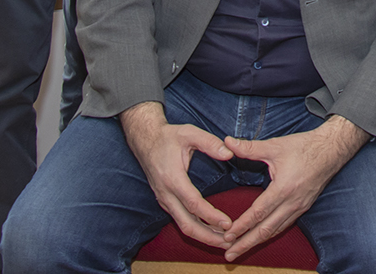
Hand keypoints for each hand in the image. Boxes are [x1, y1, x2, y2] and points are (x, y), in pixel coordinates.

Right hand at [120, 101, 235, 246]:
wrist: (145, 141)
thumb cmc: (169, 137)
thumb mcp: (189, 133)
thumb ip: (210, 143)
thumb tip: (229, 153)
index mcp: (172, 179)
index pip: (193, 204)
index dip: (211, 216)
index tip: (228, 223)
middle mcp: (166, 194)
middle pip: (187, 225)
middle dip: (208, 237)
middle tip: (230, 242)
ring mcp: (165, 201)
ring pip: (184, 226)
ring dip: (204, 236)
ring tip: (225, 241)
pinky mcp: (166, 202)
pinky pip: (182, 221)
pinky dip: (197, 230)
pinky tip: (212, 232)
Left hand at [219, 116, 368, 260]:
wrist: (332, 150)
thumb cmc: (304, 146)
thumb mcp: (275, 146)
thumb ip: (250, 147)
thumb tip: (227, 142)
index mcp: (284, 188)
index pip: (258, 213)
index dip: (241, 226)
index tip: (227, 236)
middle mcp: (292, 202)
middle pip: (266, 230)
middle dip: (246, 243)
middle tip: (229, 255)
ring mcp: (299, 207)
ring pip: (275, 231)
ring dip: (256, 242)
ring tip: (240, 250)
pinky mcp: (303, 207)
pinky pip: (284, 225)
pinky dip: (270, 234)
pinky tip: (260, 238)